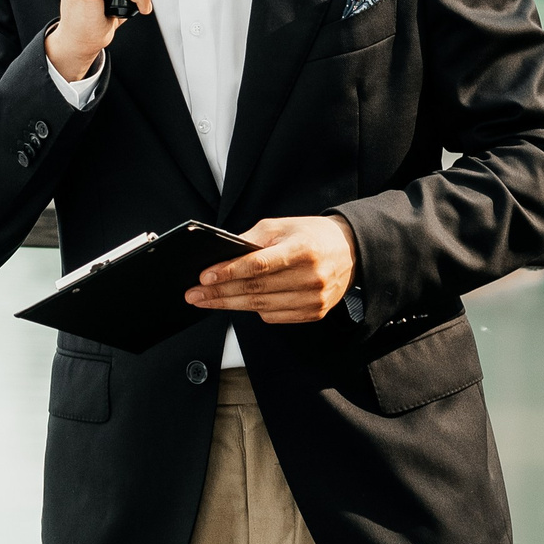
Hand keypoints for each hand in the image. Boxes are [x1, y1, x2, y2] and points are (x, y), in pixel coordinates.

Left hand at [186, 215, 356, 323]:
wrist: (350, 252)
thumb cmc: (312, 236)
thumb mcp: (283, 226)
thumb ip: (252, 239)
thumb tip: (222, 256)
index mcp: (303, 249)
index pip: (259, 264)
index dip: (229, 272)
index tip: (204, 276)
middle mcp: (311, 277)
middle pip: (256, 289)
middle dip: (219, 293)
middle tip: (194, 294)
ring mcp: (314, 299)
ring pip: (262, 306)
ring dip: (230, 305)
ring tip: (206, 301)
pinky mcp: (314, 313)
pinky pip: (274, 317)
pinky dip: (254, 310)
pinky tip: (238, 303)